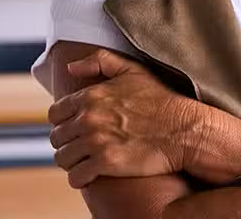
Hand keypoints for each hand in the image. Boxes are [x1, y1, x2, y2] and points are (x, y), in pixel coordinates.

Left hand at [47, 49, 199, 187]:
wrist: (184, 129)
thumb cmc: (161, 100)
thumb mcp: (133, 70)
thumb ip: (99, 61)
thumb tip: (71, 68)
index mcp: (91, 95)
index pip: (55, 113)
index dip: (64, 122)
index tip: (76, 128)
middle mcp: (89, 118)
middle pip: (57, 137)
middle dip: (67, 143)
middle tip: (82, 147)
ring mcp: (96, 141)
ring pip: (63, 158)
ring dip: (72, 162)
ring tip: (85, 162)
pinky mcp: (106, 163)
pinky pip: (76, 176)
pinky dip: (80, 178)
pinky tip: (91, 175)